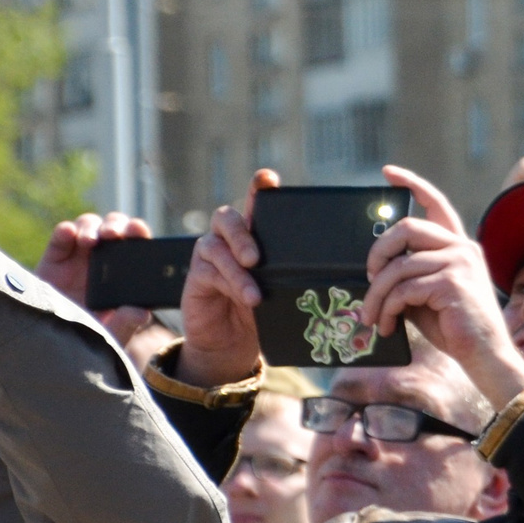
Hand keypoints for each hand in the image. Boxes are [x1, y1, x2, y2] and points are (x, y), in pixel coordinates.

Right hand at [33, 211, 157, 342]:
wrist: (49, 345)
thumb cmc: (87, 337)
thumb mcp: (109, 335)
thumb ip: (125, 324)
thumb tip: (141, 313)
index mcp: (124, 273)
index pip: (136, 244)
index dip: (138, 233)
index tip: (139, 231)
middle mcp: (103, 260)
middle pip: (114, 228)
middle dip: (116, 226)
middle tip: (113, 235)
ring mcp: (78, 257)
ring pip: (89, 226)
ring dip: (92, 227)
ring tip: (91, 241)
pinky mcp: (53, 259)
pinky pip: (61, 237)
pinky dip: (65, 231)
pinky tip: (68, 234)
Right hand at [179, 171, 283, 387]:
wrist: (231, 343)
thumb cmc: (262, 311)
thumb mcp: (281, 290)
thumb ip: (291, 274)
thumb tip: (327, 273)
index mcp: (254, 236)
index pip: (256, 205)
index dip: (259, 188)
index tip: (267, 179)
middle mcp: (228, 239)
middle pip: (227, 218)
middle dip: (241, 233)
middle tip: (256, 257)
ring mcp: (209, 256)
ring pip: (215, 246)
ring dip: (235, 267)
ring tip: (254, 293)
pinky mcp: (196, 277)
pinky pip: (208, 272)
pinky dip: (228, 284)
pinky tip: (244, 297)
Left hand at [362, 166, 523, 408]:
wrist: (484, 355)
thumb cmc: (455, 327)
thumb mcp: (427, 294)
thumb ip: (410, 274)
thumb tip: (373, 269)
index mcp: (459, 246)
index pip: (436, 203)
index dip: (411, 184)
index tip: (388, 173)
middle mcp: (462, 248)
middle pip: (405, 227)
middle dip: (377, 251)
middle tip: (368, 276)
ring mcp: (459, 263)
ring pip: (398, 266)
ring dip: (376, 295)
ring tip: (372, 316)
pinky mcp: (452, 283)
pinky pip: (403, 289)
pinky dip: (387, 309)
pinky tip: (386, 325)